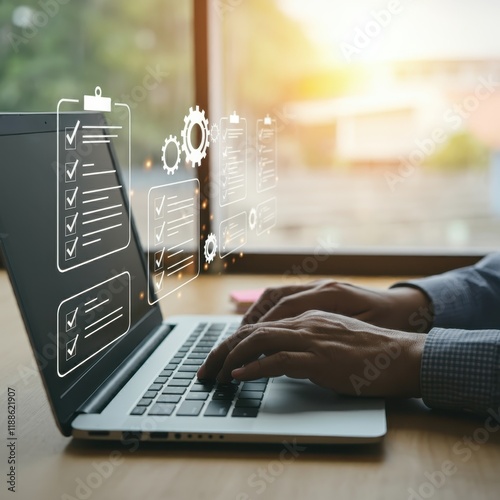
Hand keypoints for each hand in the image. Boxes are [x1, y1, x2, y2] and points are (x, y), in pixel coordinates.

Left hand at [197, 311, 424, 397]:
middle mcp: (305, 323)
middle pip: (252, 331)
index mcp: (307, 317)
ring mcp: (312, 338)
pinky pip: (279, 360)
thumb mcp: (333, 341)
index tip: (218, 359)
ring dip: (231, 358)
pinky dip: (254, 368)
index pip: (260, 326)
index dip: (234, 342)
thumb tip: (282, 359)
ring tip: (215, 374)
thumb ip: (307, 344)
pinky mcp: (321, 358)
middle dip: (222, 350)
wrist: (403, 354)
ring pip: (259, 341)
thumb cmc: (371, 352)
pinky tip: (240, 376)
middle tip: (206, 369)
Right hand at [242, 280, 431, 332]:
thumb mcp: (363, 334)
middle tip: (233, 342)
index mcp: (331, 294)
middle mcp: (321, 287)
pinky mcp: (321, 294)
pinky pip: (288, 299)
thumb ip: (329, 338)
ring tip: (242, 335)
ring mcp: (320, 288)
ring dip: (257, 313)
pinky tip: (264, 326)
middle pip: (275, 298)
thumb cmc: (390, 324)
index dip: (262, 327)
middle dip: (251, 319)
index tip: (245, 346)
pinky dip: (271, 311)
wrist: (409, 310)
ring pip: (277, 295)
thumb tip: (296, 349)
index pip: (285, 308)